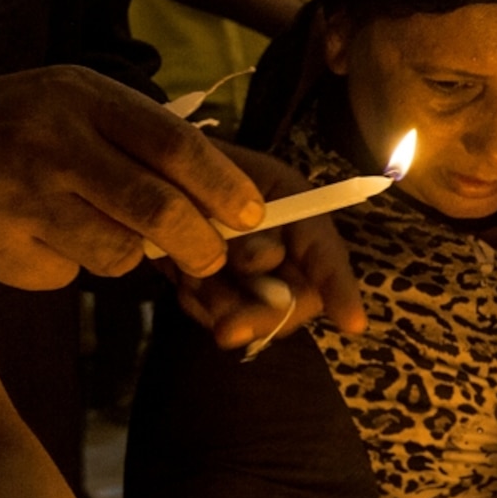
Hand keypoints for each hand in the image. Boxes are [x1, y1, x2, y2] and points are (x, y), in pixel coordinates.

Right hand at [0, 68, 264, 287]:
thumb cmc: (0, 128)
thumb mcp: (64, 103)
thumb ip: (135, 140)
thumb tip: (224, 201)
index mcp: (78, 94)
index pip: (174, 142)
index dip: (223, 187)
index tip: (252, 216)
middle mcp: (47, 136)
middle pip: (156, 209)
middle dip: (198, 246)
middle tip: (207, 259)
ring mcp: (10, 189)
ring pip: (114, 252)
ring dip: (119, 255)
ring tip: (84, 227)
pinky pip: (59, 273)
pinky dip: (59, 266)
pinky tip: (24, 236)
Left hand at [170, 142, 367, 349]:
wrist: (143, 178)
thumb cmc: (183, 167)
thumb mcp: (216, 184)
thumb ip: (246, 223)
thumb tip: (267, 262)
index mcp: (295, 205)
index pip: (327, 251)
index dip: (340, 287)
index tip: (353, 324)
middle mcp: (285, 242)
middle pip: (296, 297)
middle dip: (263, 314)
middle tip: (227, 330)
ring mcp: (256, 271)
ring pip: (256, 313)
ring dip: (219, 305)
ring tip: (187, 278)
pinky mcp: (225, 289)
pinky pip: (219, 314)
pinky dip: (198, 303)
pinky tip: (181, 279)